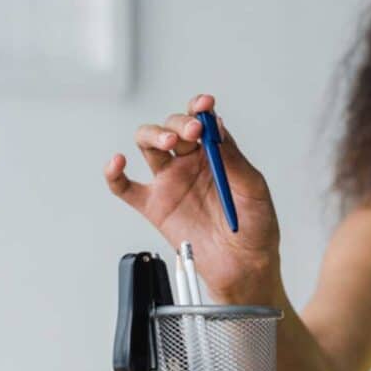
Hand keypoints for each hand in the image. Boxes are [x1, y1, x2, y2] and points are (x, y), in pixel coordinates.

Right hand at [104, 94, 281, 304]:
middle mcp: (190, 162)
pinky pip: (125, 187)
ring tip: (168, 144)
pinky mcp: (154, 207)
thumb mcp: (253, 189)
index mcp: (216, 154)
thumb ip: (233, 160)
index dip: (199, 108)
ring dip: (153, 135)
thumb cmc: (256, 226)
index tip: (204, 104)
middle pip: (172, 128)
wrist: (245, 266)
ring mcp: (170, 183)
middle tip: (193, 133)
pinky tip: (117, 162)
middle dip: (179, 123)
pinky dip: (114, 173)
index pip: (202, 120)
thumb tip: (216, 127)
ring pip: (147, 145)